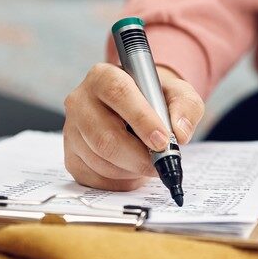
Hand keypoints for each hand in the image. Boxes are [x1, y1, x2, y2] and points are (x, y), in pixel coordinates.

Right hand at [63, 64, 203, 190]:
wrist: (139, 110)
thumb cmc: (156, 100)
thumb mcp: (179, 94)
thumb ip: (186, 107)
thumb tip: (180, 133)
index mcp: (103, 76)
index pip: (118, 94)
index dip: (142, 119)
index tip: (163, 141)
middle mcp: (80, 101)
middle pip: (105, 136)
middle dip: (138, 157)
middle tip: (160, 164)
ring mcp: (72, 130)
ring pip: (100, 160)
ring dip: (131, 170)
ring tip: (148, 163)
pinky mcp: (71, 156)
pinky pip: (94, 178)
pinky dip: (120, 182)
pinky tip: (133, 170)